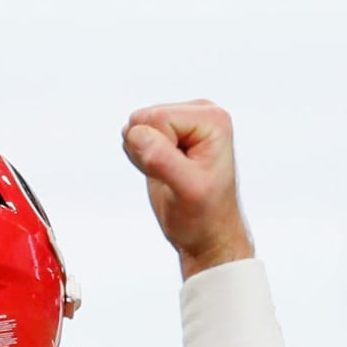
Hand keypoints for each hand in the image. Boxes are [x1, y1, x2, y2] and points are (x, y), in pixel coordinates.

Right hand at [122, 100, 252, 279]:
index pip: (157, 118)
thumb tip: (135, 134)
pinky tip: (162, 173)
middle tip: (170, 176)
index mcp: (211, 118)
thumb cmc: (203, 215)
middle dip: (147, 152)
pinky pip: (135, 138)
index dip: (156, 150)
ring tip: (168, 175)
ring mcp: (183, 123)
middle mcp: (199, 113)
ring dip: (143, 157)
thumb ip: (161, 158)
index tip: (175, 173)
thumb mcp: (185, 189)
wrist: (207, 233)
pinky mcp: (169, 135)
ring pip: (136, 129)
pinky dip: (141, 160)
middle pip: (144, 119)